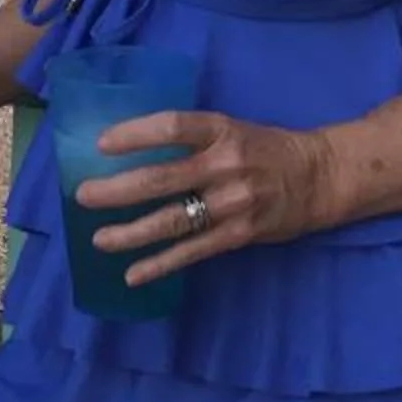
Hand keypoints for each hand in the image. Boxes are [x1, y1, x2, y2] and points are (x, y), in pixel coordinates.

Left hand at [74, 111, 339, 288]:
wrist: (318, 177)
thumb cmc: (264, 148)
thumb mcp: (230, 129)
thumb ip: (191, 139)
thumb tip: (131, 151)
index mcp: (221, 130)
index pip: (172, 126)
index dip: (135, 134)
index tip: (101, 144)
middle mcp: (225, 164)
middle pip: (162, 178)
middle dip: (118, 190)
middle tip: (83, 196)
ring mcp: (233, 202)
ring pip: (173, 220)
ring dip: (131, 232)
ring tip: (99, 239)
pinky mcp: (239, 234)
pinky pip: (192, 251)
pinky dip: (160, 264)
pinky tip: (133, 274)